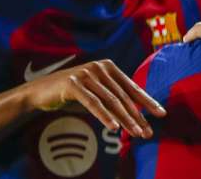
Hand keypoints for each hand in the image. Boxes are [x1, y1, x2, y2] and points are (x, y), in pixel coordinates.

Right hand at [23, 59, 164, 138]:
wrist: (39, 91)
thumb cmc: (72, 93)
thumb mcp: (96, 93)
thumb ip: (113, 98)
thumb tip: (136, 115)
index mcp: (109, 67)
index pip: (133, 88)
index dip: (147, 102)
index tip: (161, 114)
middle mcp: (100, 67)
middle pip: (124, 97)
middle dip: (138, 116)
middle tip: (147, 132)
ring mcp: (87, 74)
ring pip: (111, 101)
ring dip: (125, 119)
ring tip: (135, 133)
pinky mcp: (73, 83)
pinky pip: (93, 103)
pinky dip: (104, 116)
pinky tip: (113, 127)